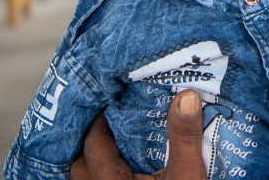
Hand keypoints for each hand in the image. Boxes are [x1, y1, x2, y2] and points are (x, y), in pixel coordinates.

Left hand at [69, 92, 206, 179]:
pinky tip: (127, 170)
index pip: (93, 145)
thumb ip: (184, 137)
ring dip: (97, 163)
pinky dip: (108, 176)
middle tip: (110, 124)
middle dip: (92, 143)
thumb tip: (186, 96)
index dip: (100, 122)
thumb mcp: (187, 175)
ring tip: (114, 147)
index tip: (114, 104)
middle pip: (80, 165)